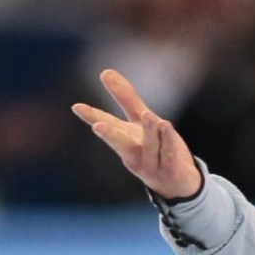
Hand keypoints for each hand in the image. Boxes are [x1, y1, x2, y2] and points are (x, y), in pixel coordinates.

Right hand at [71, 70, 201, 198]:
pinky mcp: (171, 171)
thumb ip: (125, 98)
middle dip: (109, 135)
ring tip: (148, 115)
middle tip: (97, 126)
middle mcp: (134, 153)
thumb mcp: (139, 122)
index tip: (77, 107)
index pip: (107, 125)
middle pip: (120, 144)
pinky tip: (167, 126)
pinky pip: (169, 155)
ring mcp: (151, 165)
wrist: (178, 183)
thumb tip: (105, 71)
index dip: (92, 116)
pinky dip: (168, 141)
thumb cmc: (154, 149)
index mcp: (125, 139)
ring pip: (150, 147)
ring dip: (149, 132)